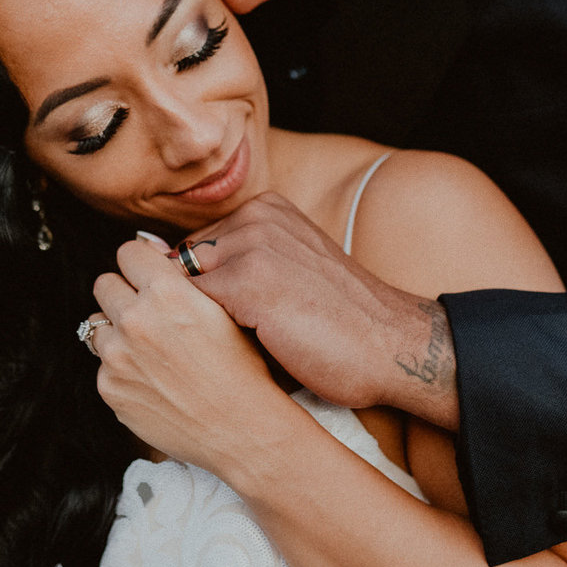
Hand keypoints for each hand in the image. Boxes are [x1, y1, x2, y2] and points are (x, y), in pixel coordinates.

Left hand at [90, 237, 299, 475]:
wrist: (241, 429)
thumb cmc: (242, 369)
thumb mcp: (222, 310)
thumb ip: (182, 281)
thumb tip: (151, 252)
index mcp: (167, 291)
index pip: (127, 252)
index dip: (140, 264)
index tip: (147, 276)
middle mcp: (136, 318)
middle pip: (104, 284)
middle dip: (123, 293)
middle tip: (146, 313)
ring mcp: (117, 355)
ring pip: (98, 325)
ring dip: (117, 332)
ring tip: (151, 352)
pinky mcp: (109, 387)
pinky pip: (103, 365)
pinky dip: (121, 369)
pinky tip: (153, 382)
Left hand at [179, 192, 459, 428]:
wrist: (391, 346)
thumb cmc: (341, 320)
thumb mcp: (293, 268)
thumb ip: (245, 261)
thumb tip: (176, 275)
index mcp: (268, 208)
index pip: (198, 246)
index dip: (200, 290)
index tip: (214, 322)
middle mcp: (257, 217)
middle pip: (184, 263)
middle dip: (188, 304)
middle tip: (209, 342)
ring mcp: (252, 246)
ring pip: (182, 286)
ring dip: (193, 322)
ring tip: (220, 352)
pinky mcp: (248, 283)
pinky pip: (192, 309)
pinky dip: (202, 337)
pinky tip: (229, 358)